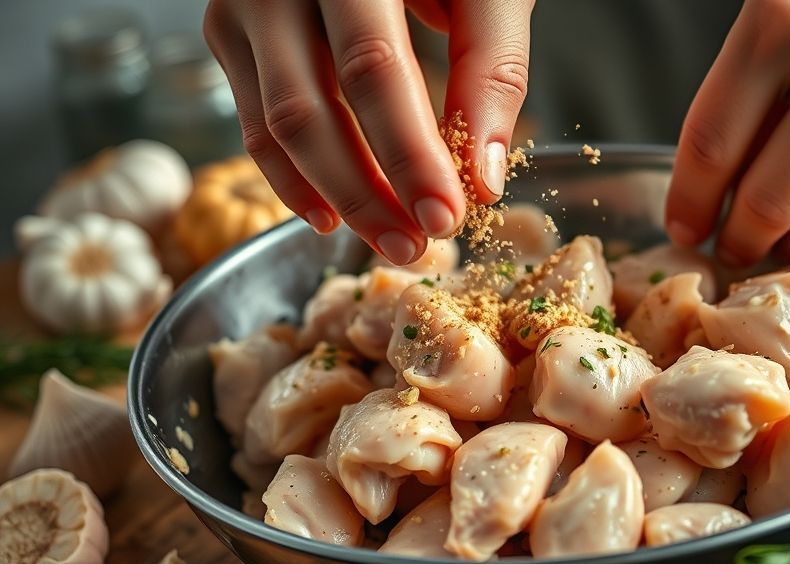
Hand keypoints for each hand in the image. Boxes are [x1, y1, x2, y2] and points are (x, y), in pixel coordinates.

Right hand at [203, 0, 533, 263]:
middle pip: (310, 109)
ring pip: (276, 125)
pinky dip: (290, 179)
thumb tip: (483, 177)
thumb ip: (492, 69)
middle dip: (369, 193)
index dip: (409, 154)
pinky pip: (253, 122)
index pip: (373, 69)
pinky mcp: (231, 32)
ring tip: (392, 240)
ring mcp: (245, 5)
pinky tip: (330, 216)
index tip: (447, 216)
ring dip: (336, 197)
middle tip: (419, 245)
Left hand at [665, 0, 789, 265]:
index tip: (681, 226)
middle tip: (725, 248)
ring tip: (766, 247)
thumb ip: (755, 82)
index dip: (688, 199)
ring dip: (777, 246)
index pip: (709, 140)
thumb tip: (716, 173)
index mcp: (776, 25)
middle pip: (758, 196)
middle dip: (733, 238)